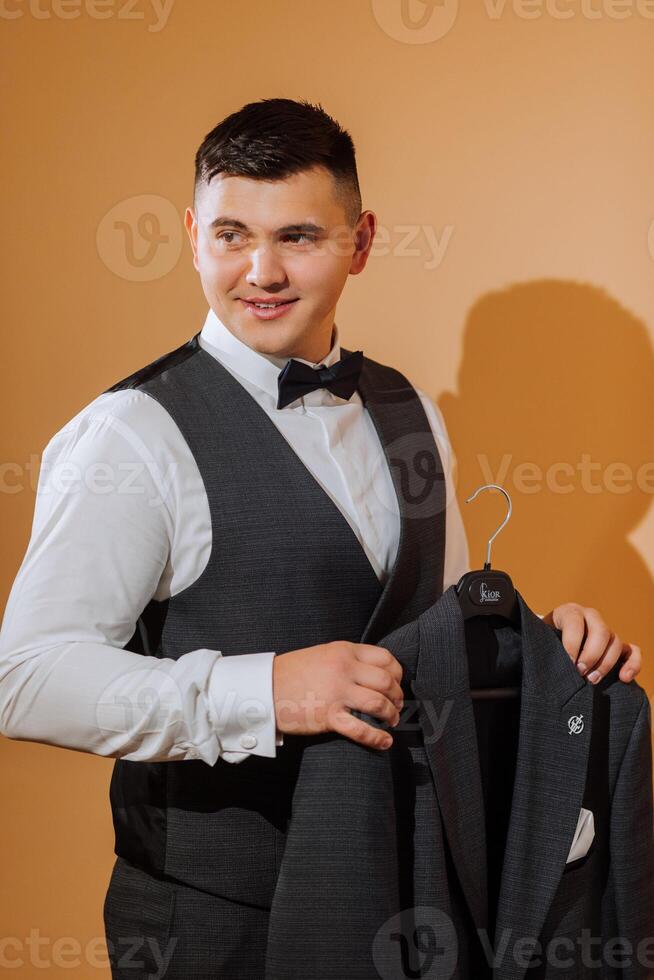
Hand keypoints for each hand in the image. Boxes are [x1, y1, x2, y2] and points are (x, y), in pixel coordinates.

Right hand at [272, 641, 404, 749]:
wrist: (263, 688)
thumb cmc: (292, 673)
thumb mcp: (323, 654)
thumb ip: (347, 659)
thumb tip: (373, 674)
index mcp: (343, 651)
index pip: (385, 658)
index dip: (397, 673)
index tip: (397, 684)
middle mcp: (343, 668)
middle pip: (386, 681)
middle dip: (398, 696)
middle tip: (397, 705)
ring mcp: (336, 692)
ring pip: (378, 704)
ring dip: (391, 715)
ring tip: (392, 721)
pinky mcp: (328, 716)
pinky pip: (361, 729)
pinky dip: (377, 738)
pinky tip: (385, 742)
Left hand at [541, 603, 640, 684]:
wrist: (552, 644)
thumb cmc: (545, 643)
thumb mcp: (542, 640)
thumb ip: (545, 646)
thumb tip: (547, 665)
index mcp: (569, 612)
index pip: (574, 621)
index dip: (572, 642)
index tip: (568, 662)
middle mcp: (590, 618)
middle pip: (600, 631)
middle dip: (591, 654)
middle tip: (579, 672)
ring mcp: (606, 631)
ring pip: (615, 642)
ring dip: (605, 664)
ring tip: (591, 680)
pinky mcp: (617, 646)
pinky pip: (632, 651)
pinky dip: (633, 664)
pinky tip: (624, 678)